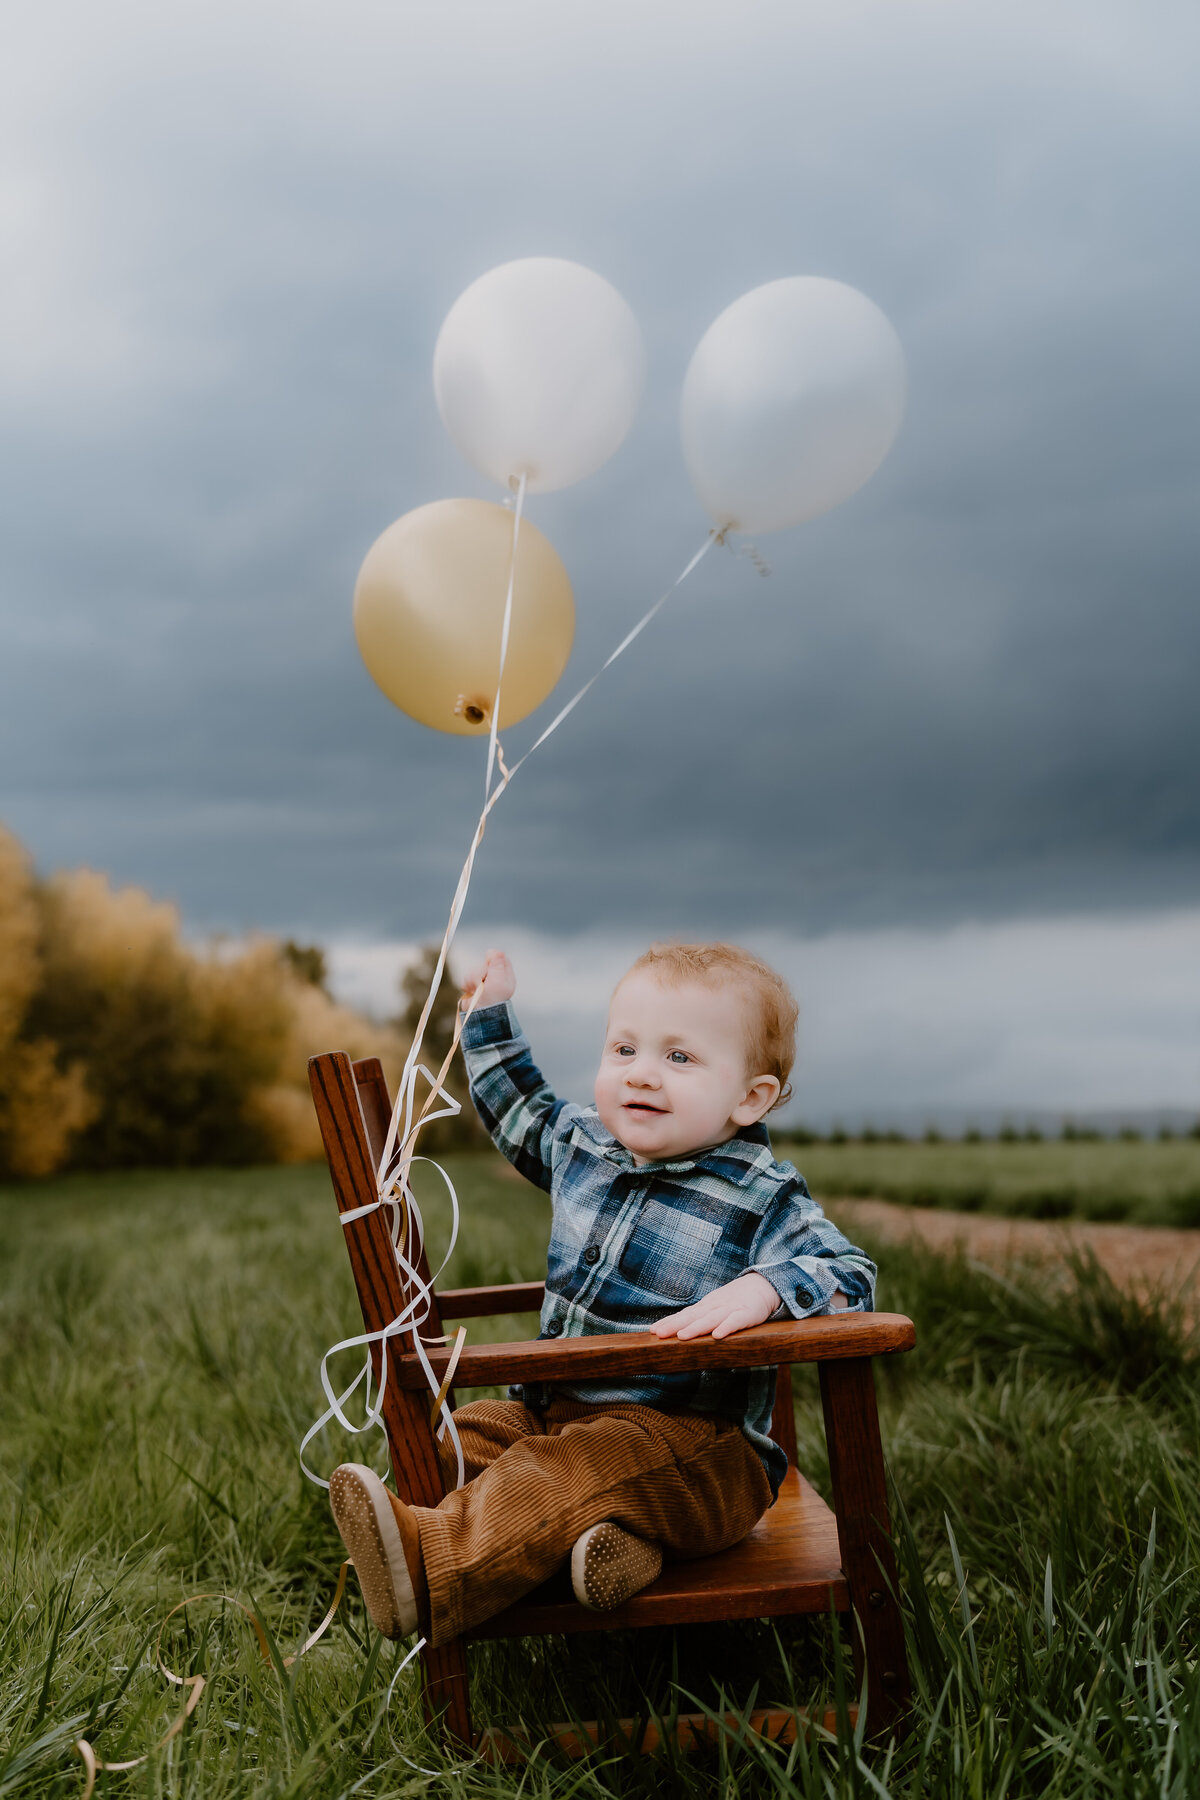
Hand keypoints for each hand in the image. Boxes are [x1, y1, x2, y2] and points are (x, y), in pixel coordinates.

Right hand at [460, 947, 515, 1010]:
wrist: (477, 1016)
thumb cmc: (491, 1001)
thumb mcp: (498, 981)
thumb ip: (497, 963)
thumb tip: (493, 951)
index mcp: (506, 977)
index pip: (501, 959)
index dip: (493, 959)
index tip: (488, 962)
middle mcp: (496, 979)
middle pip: (486, 963)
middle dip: (481, 971)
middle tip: (483, 981)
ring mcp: (484, 983)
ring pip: (475, 969)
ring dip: (473, 979)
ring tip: (475, 989)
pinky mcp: (473, 987)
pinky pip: (467, 977)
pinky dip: (467, 983)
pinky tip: (470, 991)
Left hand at [652, 1271, 780, 1341]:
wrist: (762, 1286)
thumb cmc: (734, 1301)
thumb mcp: (714, 1308)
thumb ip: (698, 1318)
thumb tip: (676, 1330)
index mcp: (706, 1306)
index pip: (684, 1314)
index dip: (669, 1322)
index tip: (653, 1331)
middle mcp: (714, 1307)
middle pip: (692, 1317)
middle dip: (675, 1325)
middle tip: (659, 1334)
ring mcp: (729, 1309)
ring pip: (710, 1319)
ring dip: (696, 1328)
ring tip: (682, 1336)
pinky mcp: (746, 1314)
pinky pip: (735, 1321)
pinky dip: (726, 1327)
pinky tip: (717, 1335)